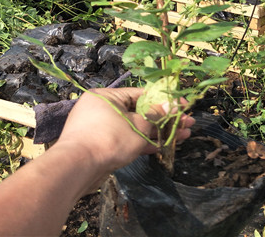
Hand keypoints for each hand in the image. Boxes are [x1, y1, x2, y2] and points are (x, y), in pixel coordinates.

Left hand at [56, 88, 193, 178]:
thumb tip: (173, 105)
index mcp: (108, 96)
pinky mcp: (101, 147)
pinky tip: (163, 147)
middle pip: (140, 112)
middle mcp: (103, 109)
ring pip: (135, 127)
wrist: (77, 170)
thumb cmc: (108, 139)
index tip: (182, 105)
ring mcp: (101, 129)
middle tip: (187, 122)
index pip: (141, 94)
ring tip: (183, 135)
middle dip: (164, 119)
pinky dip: (143, 143)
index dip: (164, 100)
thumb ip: (157, 116)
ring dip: (158, 132)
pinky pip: (127, 140)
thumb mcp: (138, 126)